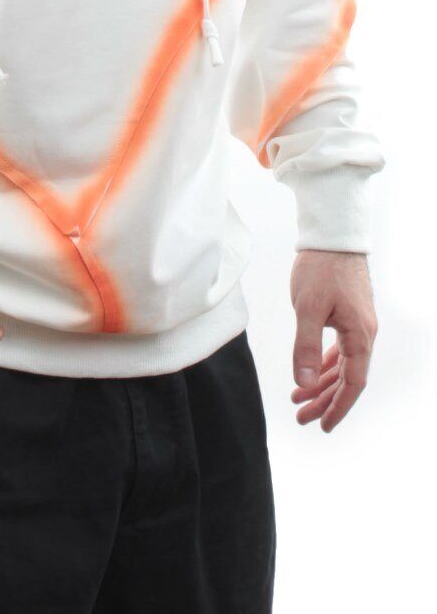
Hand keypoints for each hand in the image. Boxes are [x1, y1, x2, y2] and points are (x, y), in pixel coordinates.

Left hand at [289, 249, 377, 432]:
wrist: (333, 237)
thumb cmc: (321, 268)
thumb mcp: (308, 308)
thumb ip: (305, 346)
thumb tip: (303, 381)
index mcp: (359, 335)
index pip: (353, 383)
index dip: (338, 406)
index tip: (323, 426)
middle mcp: (364, 334)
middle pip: (347, 378)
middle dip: (325, 400)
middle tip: (302, 418)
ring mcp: (357, 325)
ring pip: (342, 365)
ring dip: (321, 383)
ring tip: (299, 400)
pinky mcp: (348, 316)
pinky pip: (339, 349)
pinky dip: (323, 363)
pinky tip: (310, 373)